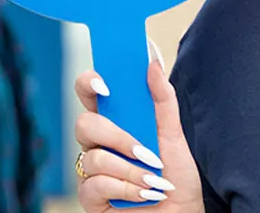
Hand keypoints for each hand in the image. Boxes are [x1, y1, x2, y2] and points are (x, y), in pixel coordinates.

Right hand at [72, 42, 202, 212]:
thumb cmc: (175, 180)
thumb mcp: (174, 137)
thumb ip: (163, 101)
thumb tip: (153, 63)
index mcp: (114, 123)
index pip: (89, 94)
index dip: (89, 83)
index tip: (105, 85)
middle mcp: (98, 145)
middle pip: (84, 124)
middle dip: (117, 137)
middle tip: (144, 150)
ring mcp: (91, 171)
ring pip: (93, 158)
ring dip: (130, 170)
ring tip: (154, 180)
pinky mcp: (90, 197)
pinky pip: (94, 185)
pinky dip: (125, 189)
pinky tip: (143, 195)